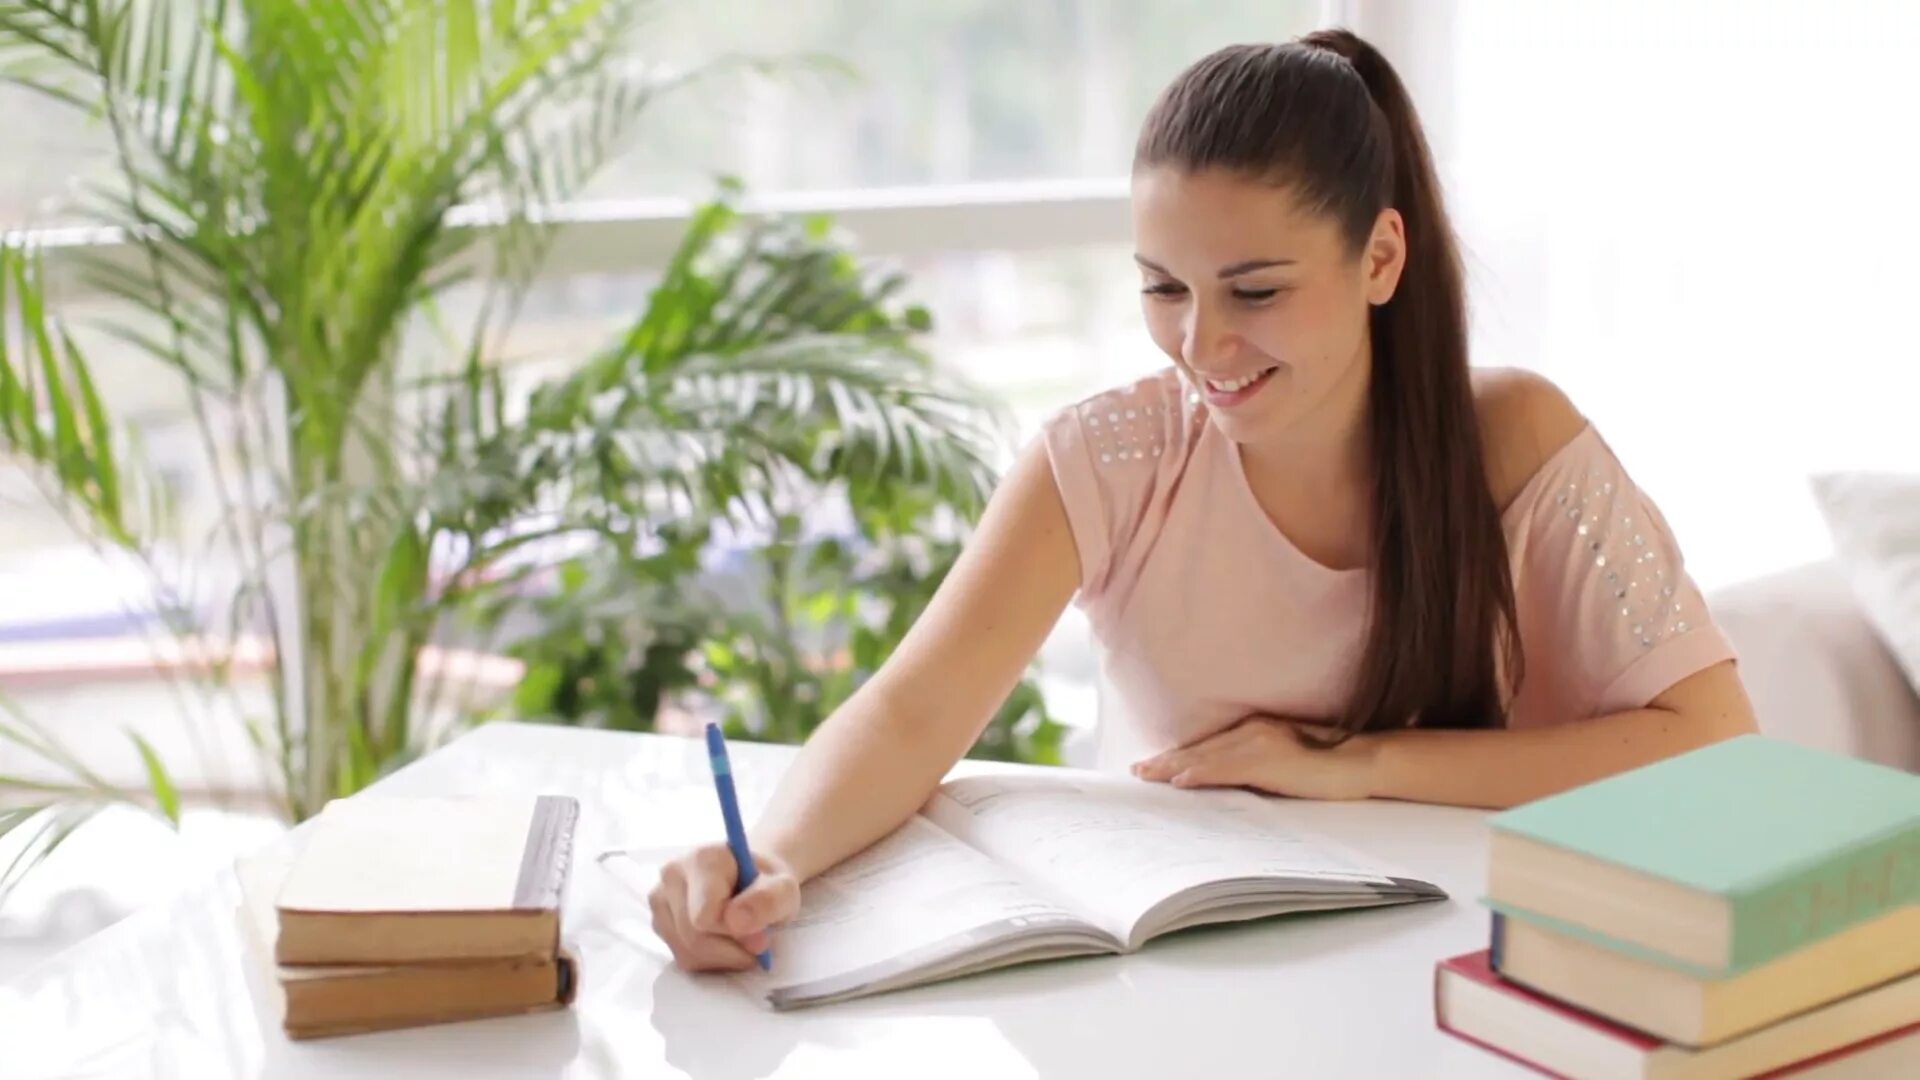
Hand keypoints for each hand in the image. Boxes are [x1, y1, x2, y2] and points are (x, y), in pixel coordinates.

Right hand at [648, 843, 800, 971]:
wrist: (751, 878)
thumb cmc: (766, 883)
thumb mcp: (784, 888)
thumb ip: (767, 901)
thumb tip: (737, 923)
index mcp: (702, 859)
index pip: (705, 917)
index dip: (735, 932)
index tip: (759, 930)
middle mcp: (672, 874)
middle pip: (694, 937)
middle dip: (731, 948)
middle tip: (756, 939)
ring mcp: (659, 899)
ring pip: (687, 952)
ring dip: (722, 957)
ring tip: (740, 937)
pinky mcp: (658, 922)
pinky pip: (683, 957)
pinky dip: (709, 960)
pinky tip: (723, 941)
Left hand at [1131, 716, 1378, 800]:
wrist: (1361, 762)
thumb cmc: (1331, 765)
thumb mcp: (1287, 760)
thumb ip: (1258, 765)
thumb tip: (1232, 780)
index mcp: (1258, 729)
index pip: (1212, 745)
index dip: (1182, 754)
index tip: (1157, 763)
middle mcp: (1253, 730)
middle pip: (1202, 748)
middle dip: (1168, 759)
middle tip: (1139, 770)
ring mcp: (1259, 742)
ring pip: (1206, 756)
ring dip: (1173, 766)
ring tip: (1148, 775)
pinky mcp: (1267, 759)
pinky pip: (1225, 768)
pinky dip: (1199, 773)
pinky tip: (1179, 781)